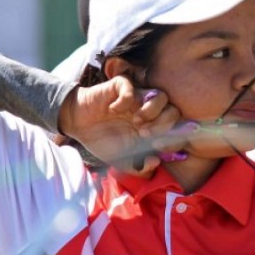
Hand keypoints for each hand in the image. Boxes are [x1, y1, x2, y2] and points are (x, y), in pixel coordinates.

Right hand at [59, 79, 182, 175]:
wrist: (78, 125)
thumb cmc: (103, 141)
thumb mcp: (122, 161)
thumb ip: (140, 167)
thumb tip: (156, 162)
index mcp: (154, 128)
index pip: (177, 129)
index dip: (173, 138)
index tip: (157, 146)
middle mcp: (149, 112)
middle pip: (174, 111)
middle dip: (163, 124)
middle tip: (144, 133)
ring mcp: (137, 98)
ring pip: (161, 96)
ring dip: (151, 111)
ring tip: (135, 121)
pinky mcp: (120, 87)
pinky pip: (132, 87)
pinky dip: (125, 99)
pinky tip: (114, 109)